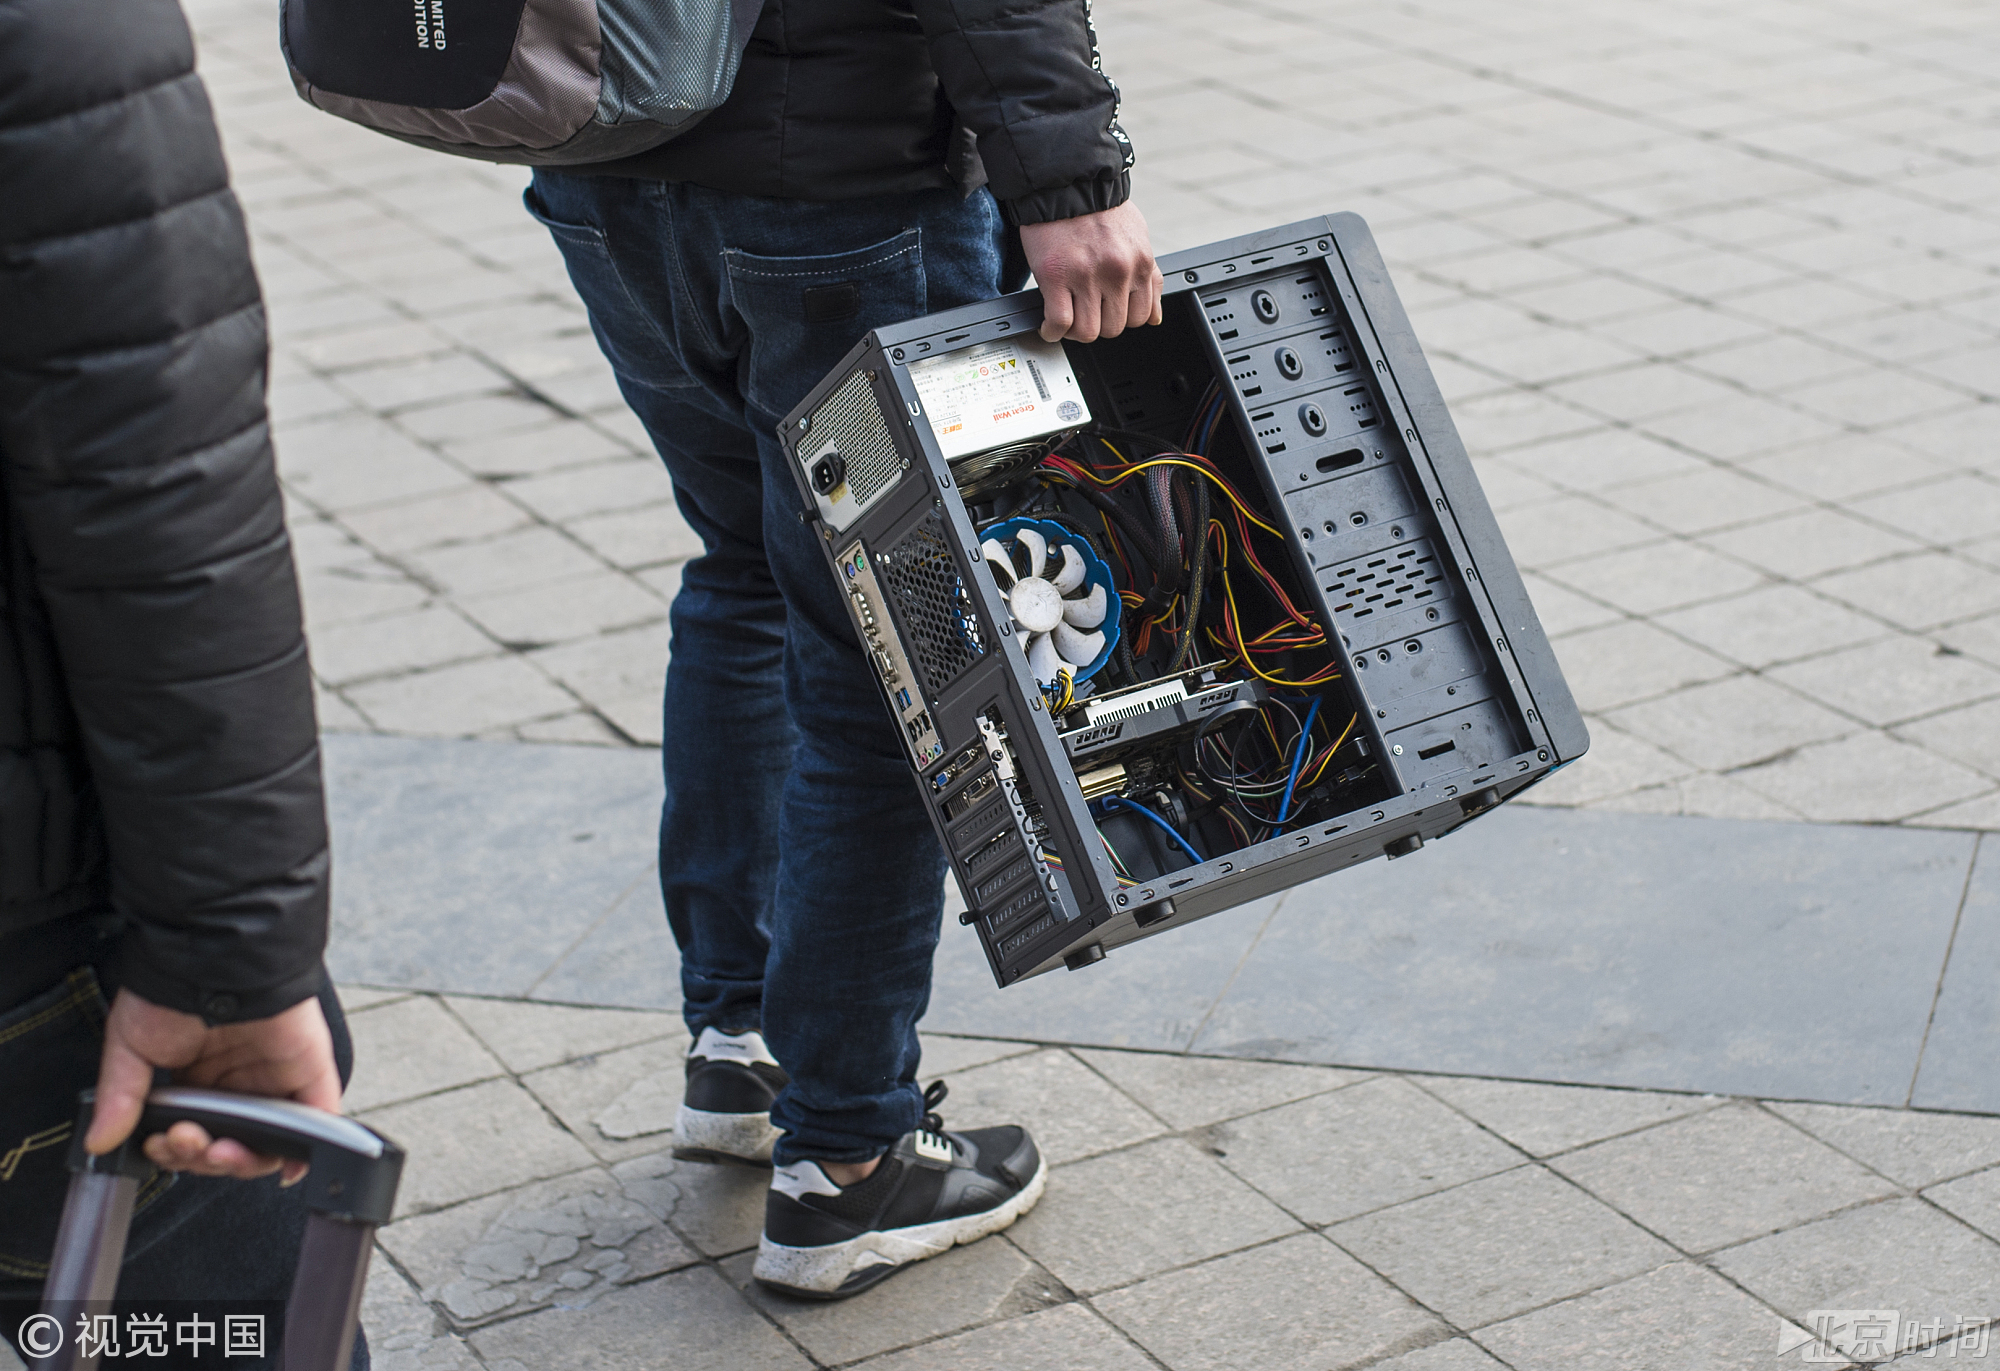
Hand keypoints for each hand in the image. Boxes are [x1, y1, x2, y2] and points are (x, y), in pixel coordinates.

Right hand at [86, 989, 340, 1183]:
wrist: (212, 956)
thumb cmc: (173, 986)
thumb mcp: (132, 1044)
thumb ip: (121, 1097)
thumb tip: (98, 1142)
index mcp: (198, 1077)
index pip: (192, 1135)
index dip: (177, 1152)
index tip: (159, 1145)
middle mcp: (237, 1081)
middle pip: (226, 1145)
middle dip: (201, 1158)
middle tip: (183, 1143)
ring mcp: (274, 1077)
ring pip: (266, 1142)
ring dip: (239, 1161)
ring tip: (213, 1150)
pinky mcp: (308, 1069)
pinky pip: (316, 1116)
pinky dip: (304, 1148)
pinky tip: (284, 1167)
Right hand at [1020, 201, 1165, 343]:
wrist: (1066, 181)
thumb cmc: (1098, 208)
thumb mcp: (1137, 237)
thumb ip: (1149, 276)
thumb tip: (1155, 315)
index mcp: (1139, 263)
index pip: (1141, 317)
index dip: (1121, 320)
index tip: (1107, 314)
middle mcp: (1117, 271)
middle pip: (1113, 328)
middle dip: (1098, 325)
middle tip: (1084, 313)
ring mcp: (1086, 276)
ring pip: (1087, 331)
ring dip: (1074, 331)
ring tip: (1067, 319)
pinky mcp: (1056, 276)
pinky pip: (1059, 322)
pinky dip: (1052, 331)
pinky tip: (1049, 325)